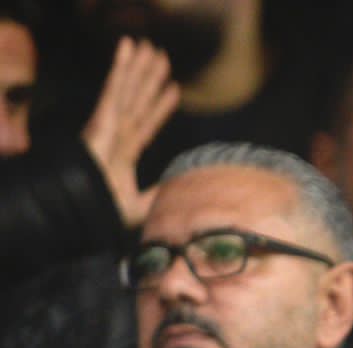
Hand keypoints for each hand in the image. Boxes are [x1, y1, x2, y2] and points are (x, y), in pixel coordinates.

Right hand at [81, 37, 179, 227]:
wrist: (87, 206)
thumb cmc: (104, 208)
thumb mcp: (141, 205)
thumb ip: (159, 195)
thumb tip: (178, 192)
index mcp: (127, 152)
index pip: (149, 123)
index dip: (161, 106)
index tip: (174, 89)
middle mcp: (119, 133)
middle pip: (139, 99)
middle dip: (150, 78)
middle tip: (162, 56)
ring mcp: (110, 123)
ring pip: (129, 88)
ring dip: (138, 66)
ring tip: (150, 46)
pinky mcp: (102, 116)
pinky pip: (114, 87)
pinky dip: (121, 67)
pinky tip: (128, 48)